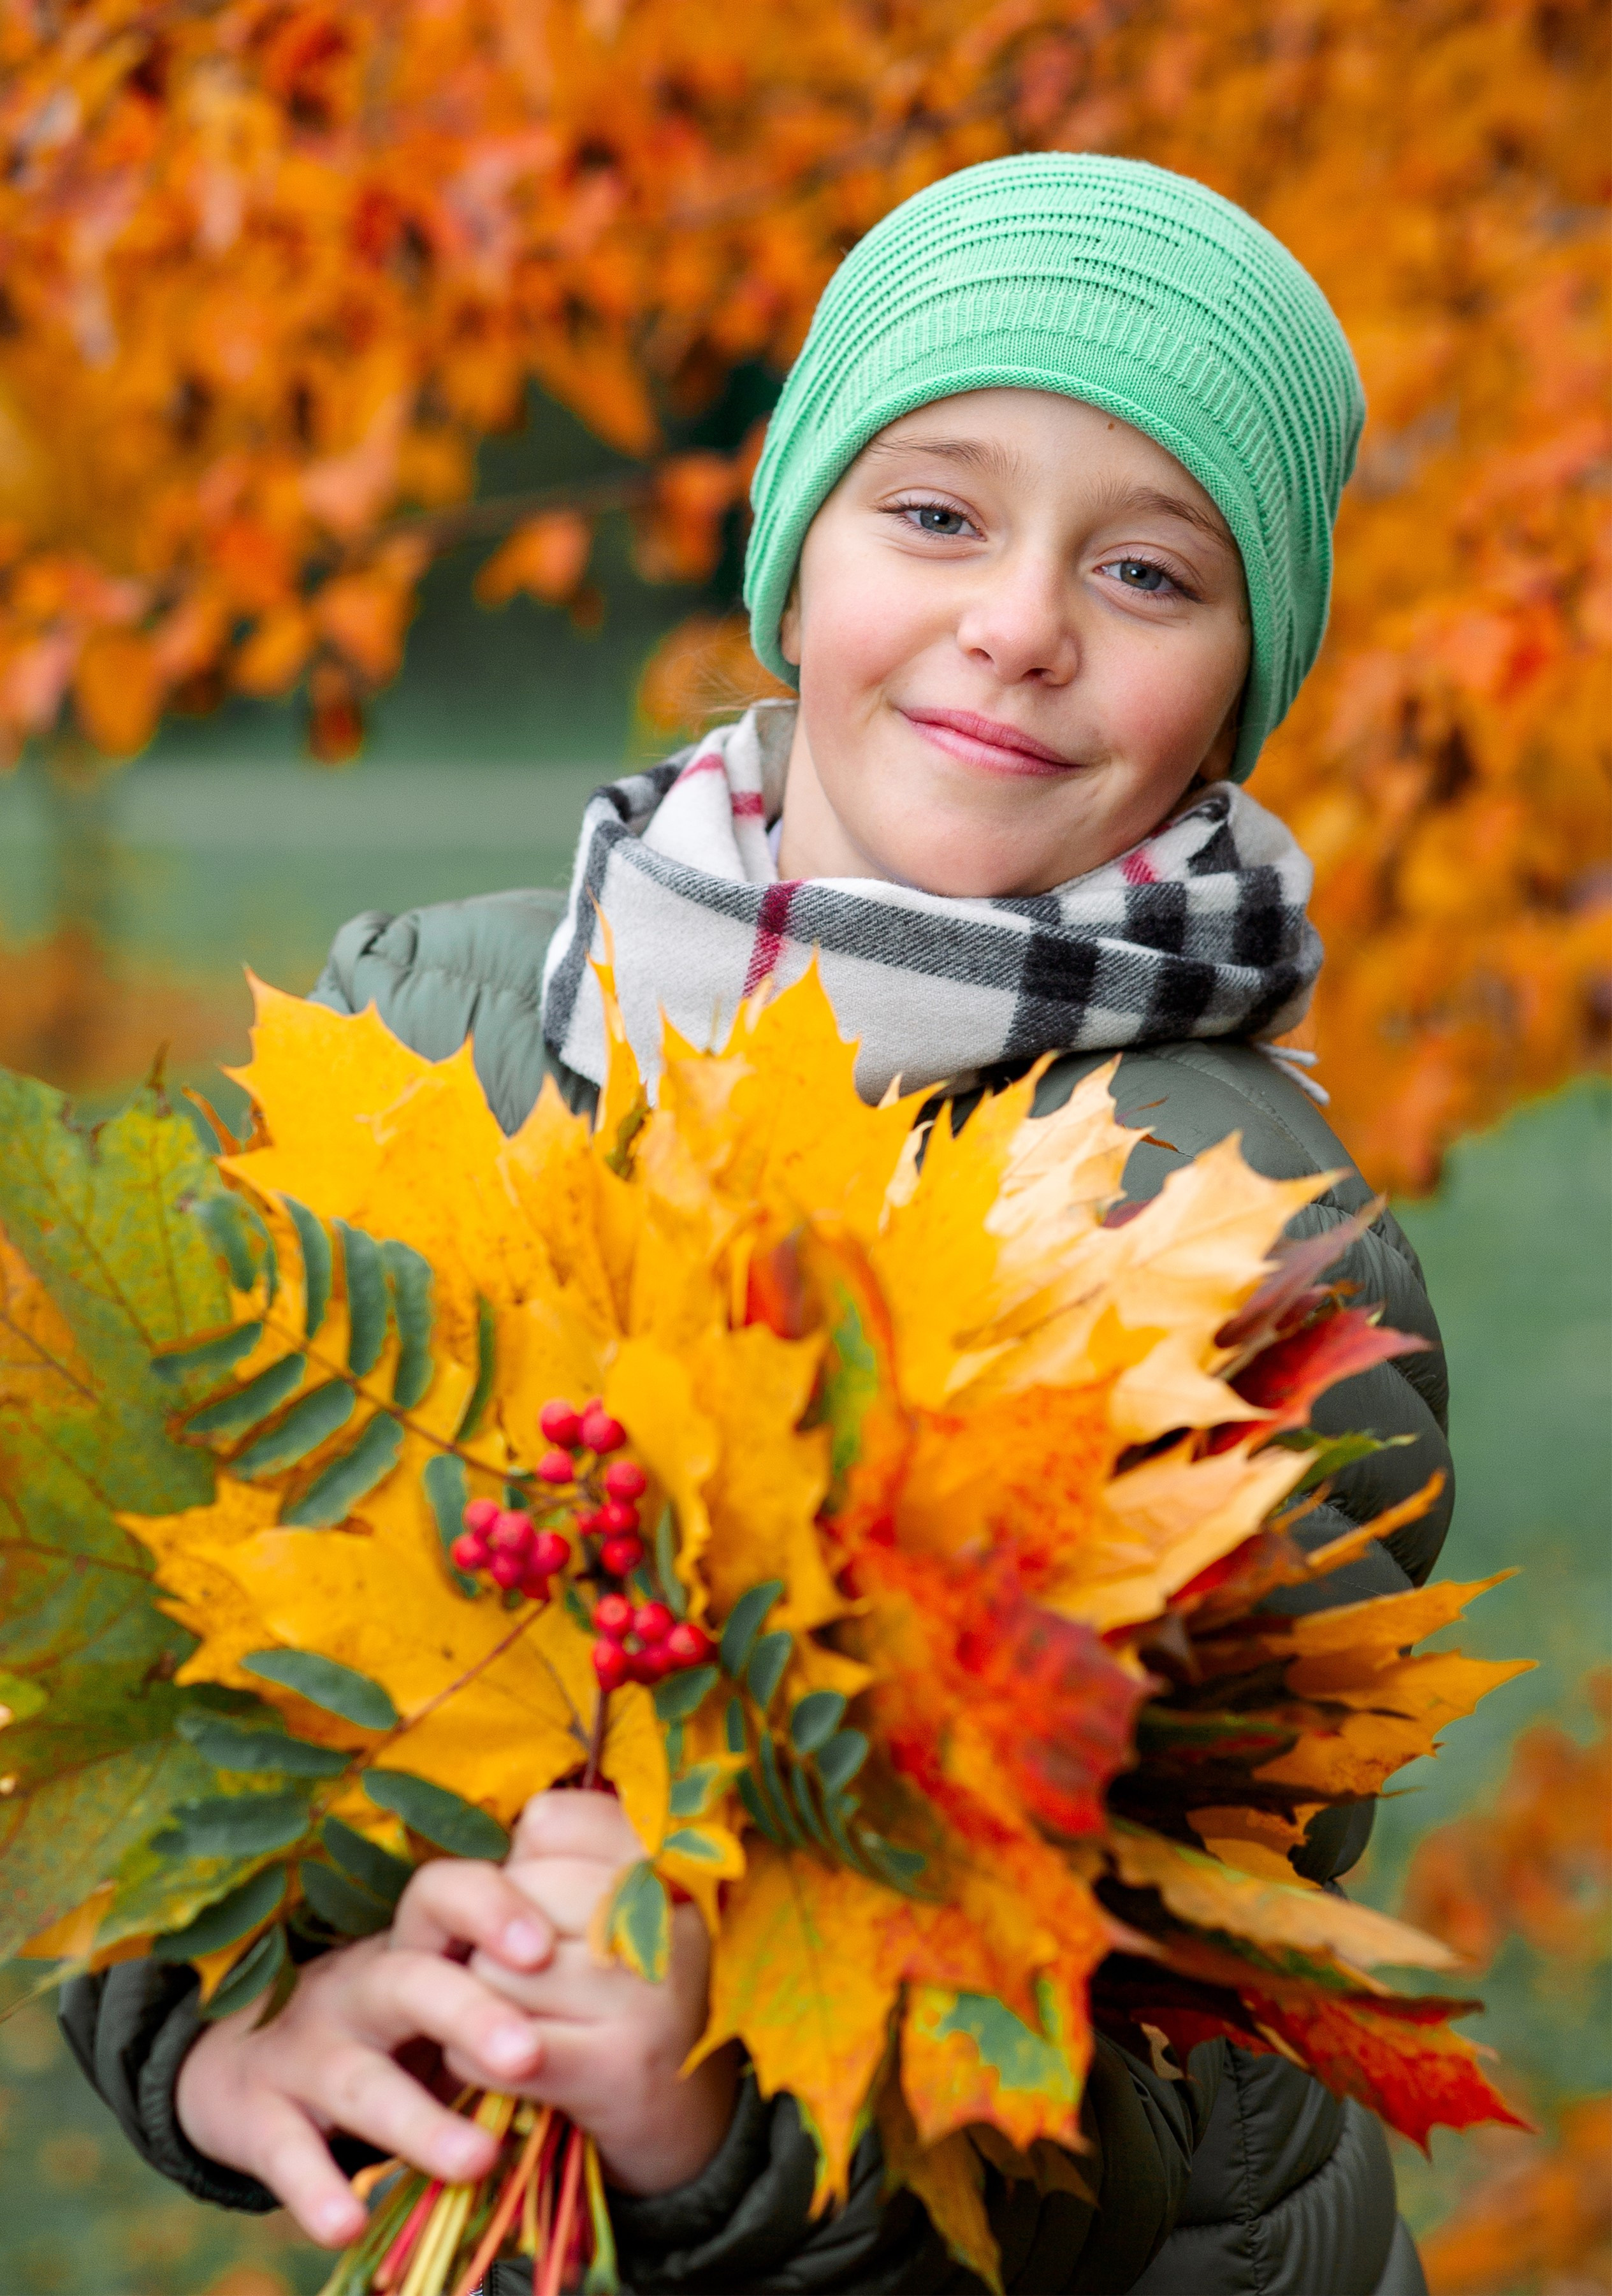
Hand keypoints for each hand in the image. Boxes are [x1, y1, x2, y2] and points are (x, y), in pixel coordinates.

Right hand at [174, 1858, 557, 2245]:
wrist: (239, 2067)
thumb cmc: (376, 2028)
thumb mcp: (429, 1989)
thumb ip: (501, 1980)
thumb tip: (613, 1970)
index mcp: (408, 1949)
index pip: (445, 1898)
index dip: (491, 1911)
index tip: (544, 1946)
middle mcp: (356, 1990)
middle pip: (411, 1984)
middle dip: (470, 2015)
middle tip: (528, 2055)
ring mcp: (306, 2053)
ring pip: (362, 2082)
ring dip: (419, 2123)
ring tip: (478, 2159)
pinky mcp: (261, 2119)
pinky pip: (287, 2154)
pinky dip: (314, 2190)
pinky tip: (346, 2224)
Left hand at [463, 1789, 739, 2195]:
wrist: (688, 2115)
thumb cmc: (629, 1991)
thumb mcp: (620, 1904)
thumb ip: (566, 1855)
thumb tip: (493, 1850)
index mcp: (668, 1860)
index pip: (548, 1823)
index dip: (527, 1865)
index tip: (551, 1905)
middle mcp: (667, 1916)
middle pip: (515, 1893)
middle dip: (499, 1937)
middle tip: (537, 1974)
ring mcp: (647, 1993)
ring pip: (493, 1971)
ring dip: (486, 2003)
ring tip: (530, 2018)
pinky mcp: (616, 2067)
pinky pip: (490, 2048)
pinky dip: (478, 2061)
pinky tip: (514, 2063)